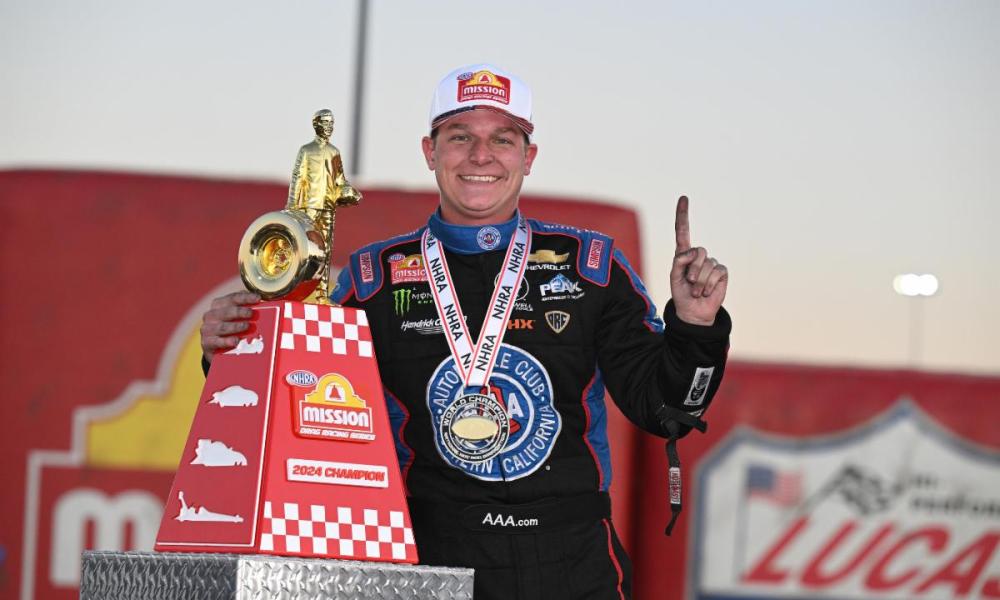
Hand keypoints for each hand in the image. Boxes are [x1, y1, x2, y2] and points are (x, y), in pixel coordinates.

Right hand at [200, 291, 259, 362]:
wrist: (214, 346)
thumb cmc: (230, 327)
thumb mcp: (237, 316)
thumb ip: (247, 308)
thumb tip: (267, 304)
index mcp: (219, 304)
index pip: (232, 298)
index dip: (245, 297)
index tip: (257, 298)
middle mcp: (211, 315)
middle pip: (226, 311)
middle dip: (240, 311)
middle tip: (251, 313)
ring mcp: (207, 329)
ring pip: (222, 327)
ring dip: (235, 326)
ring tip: (246, 326)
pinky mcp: (206, 343)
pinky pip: (216, 341)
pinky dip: (226, 341)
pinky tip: (235, 341)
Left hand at [670, 196, 727, 325]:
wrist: (693, 311)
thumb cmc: (681, 294)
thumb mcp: (674, 276)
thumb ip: (679, 261)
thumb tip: (692, 252)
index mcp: (684, 254)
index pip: (683, 231)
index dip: (683, 215)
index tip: (683, 198)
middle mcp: (699, 256)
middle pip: (698, 251)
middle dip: (693, 270)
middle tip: (690, 283)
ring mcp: (712, 263)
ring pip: (707, 265)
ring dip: (700, 282)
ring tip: (697, 291)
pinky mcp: (722, 273)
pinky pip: (717, 272)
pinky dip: (709, 285)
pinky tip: (706, 291)